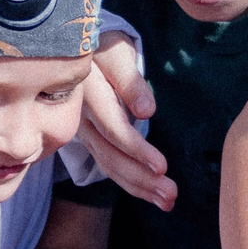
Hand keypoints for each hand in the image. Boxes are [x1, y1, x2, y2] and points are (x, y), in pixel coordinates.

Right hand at [79, 32, 174, 212]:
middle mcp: (82, 118)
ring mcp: (83, 132)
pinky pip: (108, 164)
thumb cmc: (104, 46)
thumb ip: (131, 81)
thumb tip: (147, 112)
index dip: (135, 148)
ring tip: (168, 202)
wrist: (76, 47)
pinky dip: (130, 182)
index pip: (112, 128)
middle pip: (110, 155)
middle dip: (141, 178)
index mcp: (88, 94)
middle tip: (171, 195)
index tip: (161, 166)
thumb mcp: (118, 53)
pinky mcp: (90, 140)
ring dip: (139, 187)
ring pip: (109, 165)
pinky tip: (151, 195)